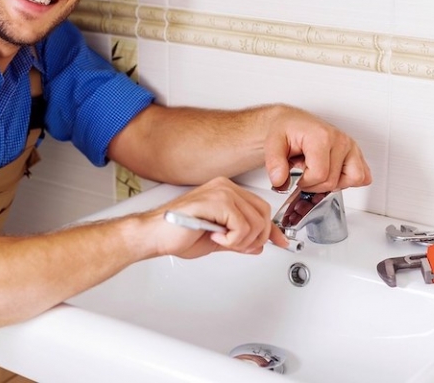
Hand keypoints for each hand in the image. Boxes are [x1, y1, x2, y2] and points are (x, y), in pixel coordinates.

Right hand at [142, 177, 289, 258]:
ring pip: (255, 222)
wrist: (154, 235)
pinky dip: (232, 239)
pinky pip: (241, 226)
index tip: (279, 242)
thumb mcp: (217, 239)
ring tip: (221, 240)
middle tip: (236, 246)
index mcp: (226, 191)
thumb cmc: (177, 235)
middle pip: (263, 215)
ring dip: (241, 240)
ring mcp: (220, 191)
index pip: (261, 208)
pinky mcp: (215, 201)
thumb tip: (259, 244)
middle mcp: (225, 187)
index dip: (271, 229)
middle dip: (255, 238)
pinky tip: (215, 236)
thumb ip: (240, 239)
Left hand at [263, 106, 371, 191]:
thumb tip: (280, 182)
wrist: (292, 123)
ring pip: (353, 179)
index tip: (295, 176)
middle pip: (333, 181)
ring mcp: (351, 146)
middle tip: (303, 173)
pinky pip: (363, 176)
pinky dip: (348, 180)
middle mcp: (340, 140)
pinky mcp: (356, 153)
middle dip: (314, 185)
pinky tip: (332, 173)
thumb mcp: (272, 143)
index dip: (304, 182)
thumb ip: (274, 164)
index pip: (319, 175)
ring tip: (318, 172)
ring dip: (333, 183)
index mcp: (322, 136)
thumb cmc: (286, 130)